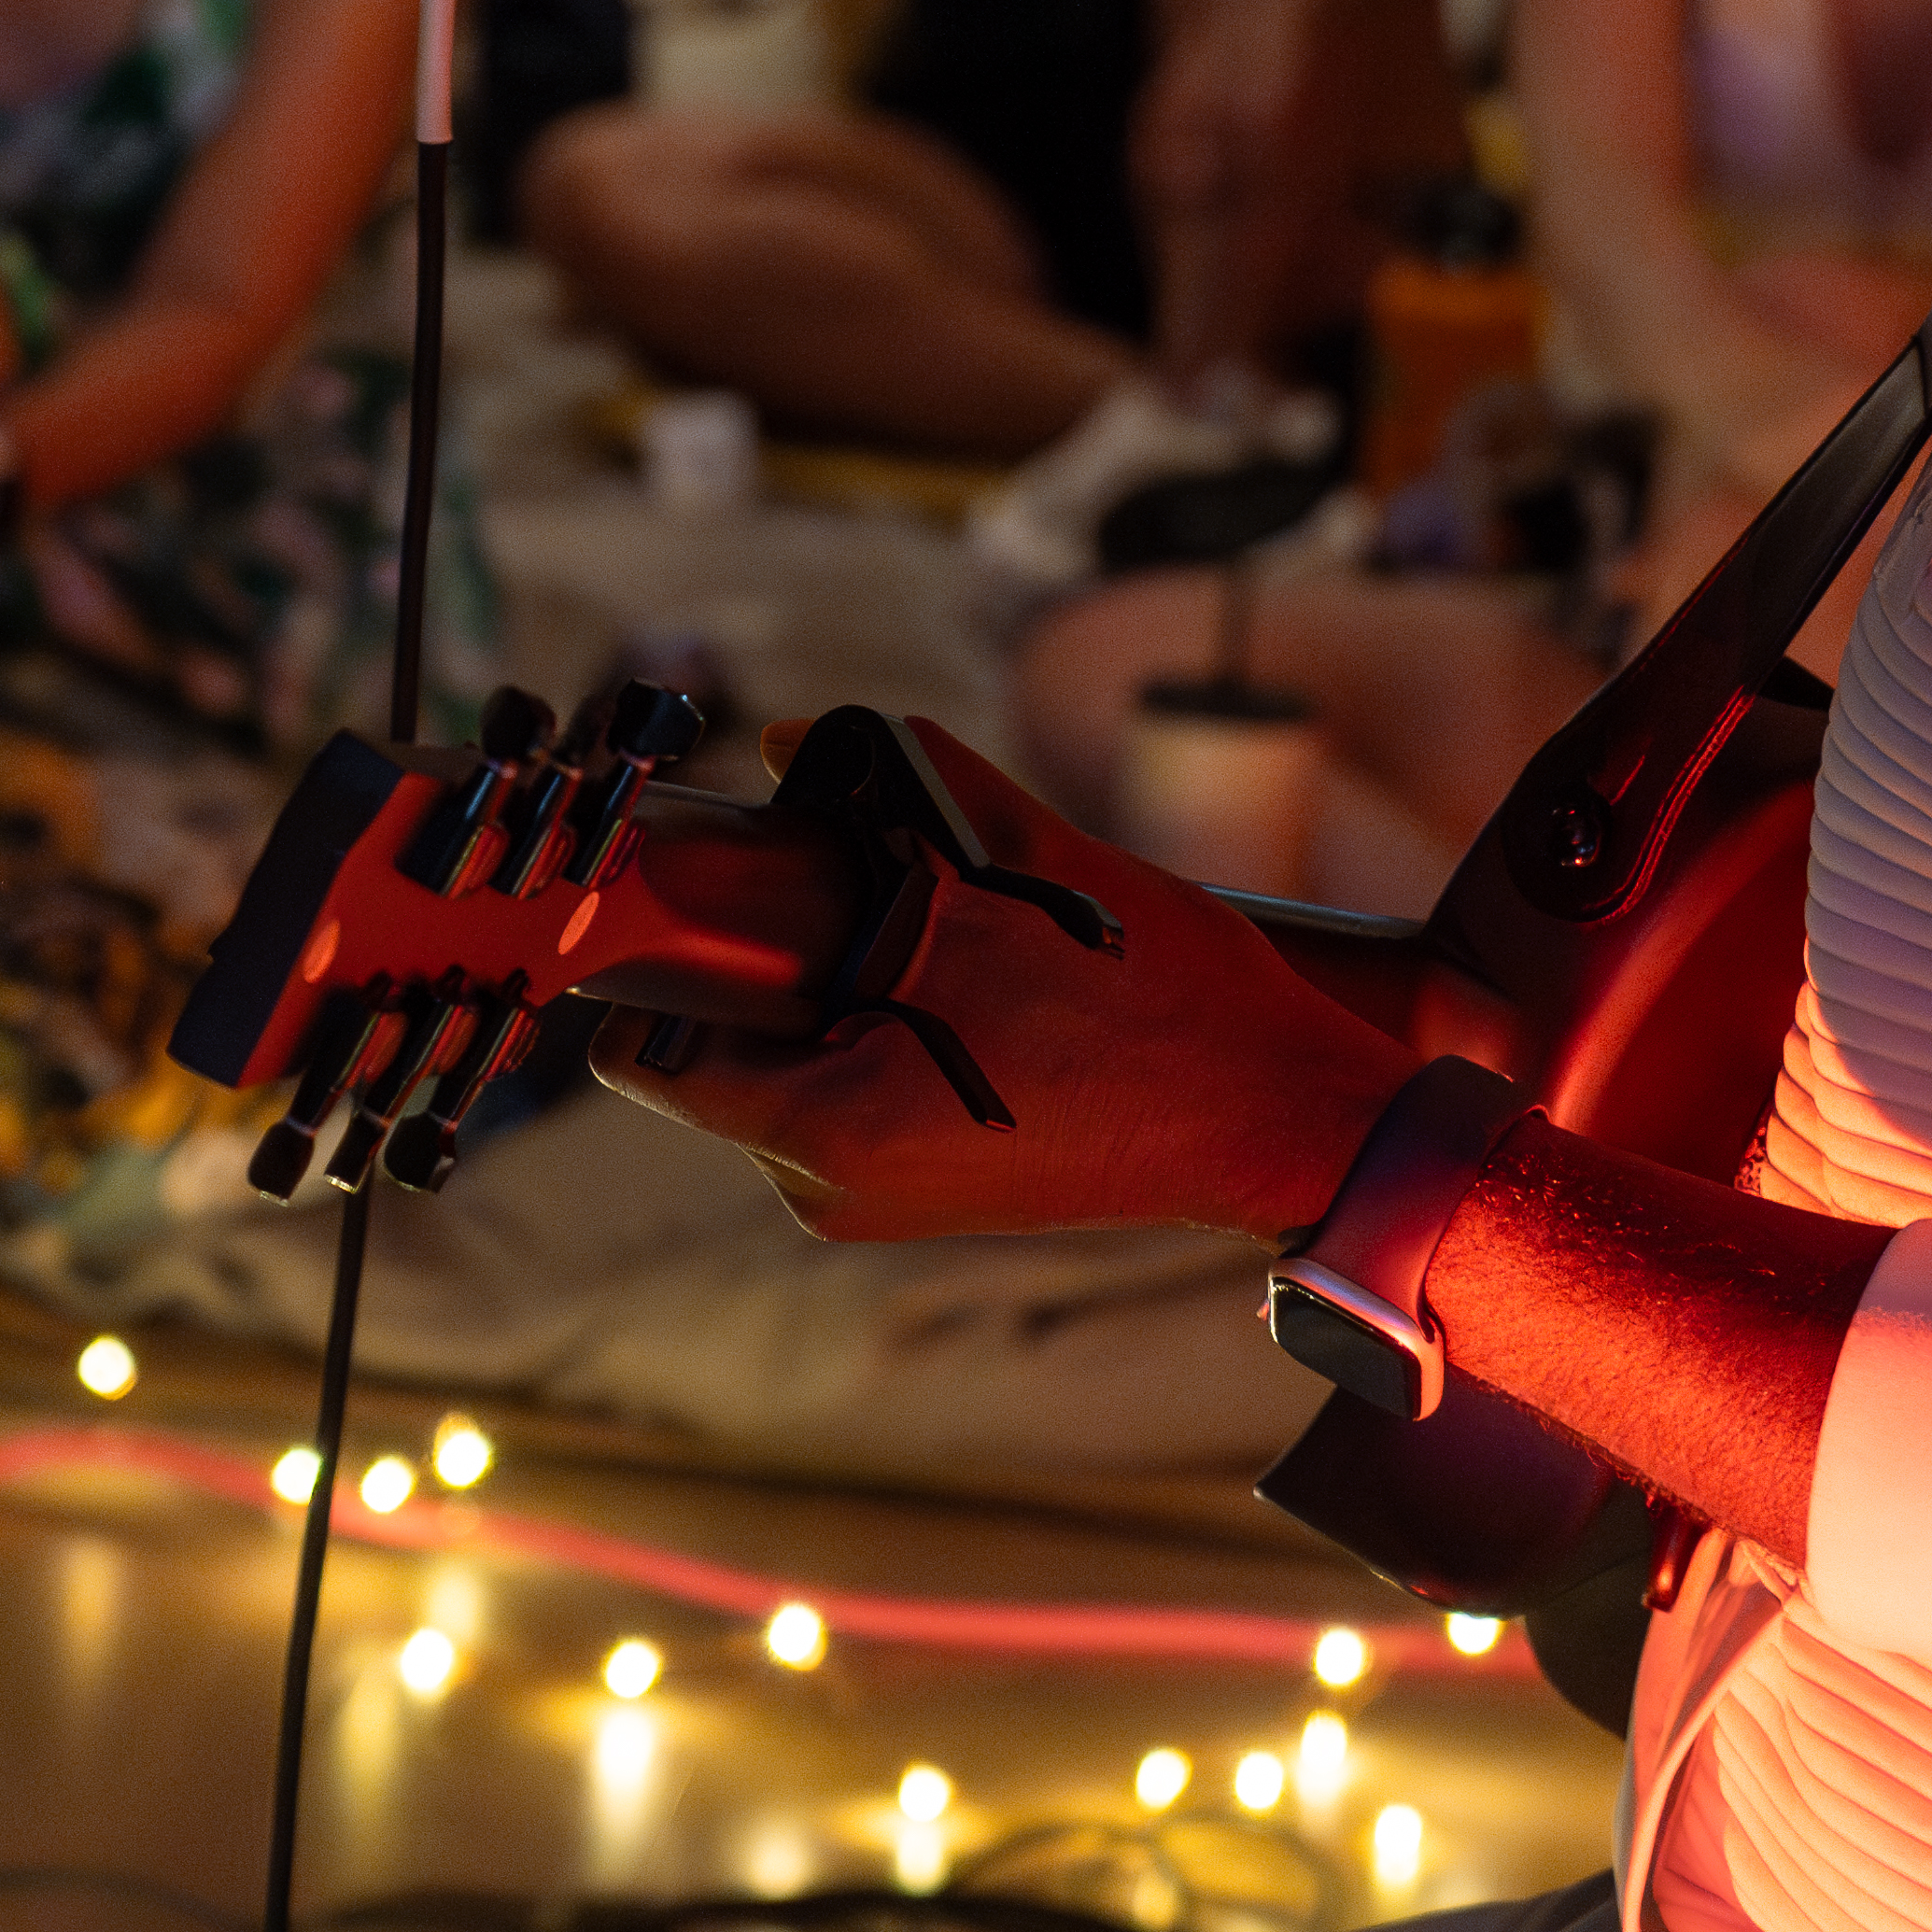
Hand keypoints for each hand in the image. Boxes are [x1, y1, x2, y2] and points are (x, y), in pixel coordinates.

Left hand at [595, 720, 1408, 1243]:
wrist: (1280, 1115)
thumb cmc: (1167, 1015)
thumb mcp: (1037, 868)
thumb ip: (912, 792)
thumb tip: (793, 739)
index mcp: (831, 1130)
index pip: (651, 1053)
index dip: (670, 955)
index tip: (712, 883)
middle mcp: (835, 1185)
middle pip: (726, 1045)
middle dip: (776, 957)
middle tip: (859, 883)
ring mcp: (885, 1193)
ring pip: (798, 1055)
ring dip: (841, 985)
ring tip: (950, 935)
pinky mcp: (933, 1179)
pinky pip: (858, 1081)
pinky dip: (888, 1020)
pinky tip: (974, 981)